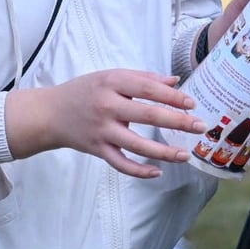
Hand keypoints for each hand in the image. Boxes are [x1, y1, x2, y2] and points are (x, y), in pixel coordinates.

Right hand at [5, 70, 206, 179]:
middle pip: (147, 115)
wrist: (49, 113)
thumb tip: (176, 82)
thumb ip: (144, 78)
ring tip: (186, 155)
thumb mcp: (111, 76)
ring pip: (136, 145)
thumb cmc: (86, 91)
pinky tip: (157, 172)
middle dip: (177, 122)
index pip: (148, 89)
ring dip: (163, 152)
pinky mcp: (96, 150)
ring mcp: (101, 131)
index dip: (172, 97)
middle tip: (200, 127)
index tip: (192, 104)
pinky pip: (119, 164)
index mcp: (112, 83)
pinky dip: (138, 171)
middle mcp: (107, 106)